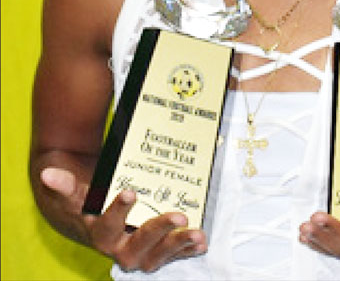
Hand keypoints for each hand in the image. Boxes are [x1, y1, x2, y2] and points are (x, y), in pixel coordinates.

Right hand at [40, 167, 205, 271]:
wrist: (91, 222)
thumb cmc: (85, 204)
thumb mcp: (74, 194)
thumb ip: (65, 186)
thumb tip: (47, 173)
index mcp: (99, 234)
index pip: (106, 228)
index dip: (117, 212)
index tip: (130, 191)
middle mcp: (119, 248)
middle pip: (137, 248)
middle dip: (158, 232)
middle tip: (179, 216)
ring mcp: (139, 252)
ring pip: (157, 256)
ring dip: (178, 245)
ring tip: (198, 234)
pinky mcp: (155, 250)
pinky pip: (172, 255)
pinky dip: (187, 250)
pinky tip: (202, 242)